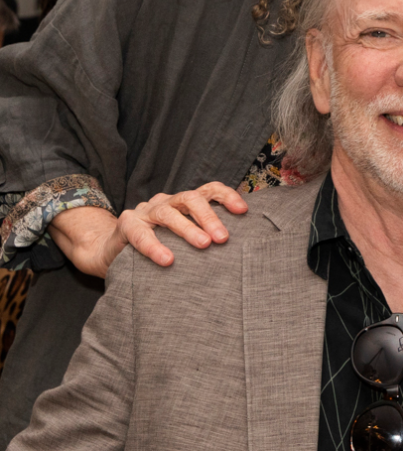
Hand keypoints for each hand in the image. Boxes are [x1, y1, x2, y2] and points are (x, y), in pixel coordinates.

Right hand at [49, 182, 247, 277]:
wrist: (112, 251)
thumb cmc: (158, 247)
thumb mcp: (183, 240)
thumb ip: (204, 238)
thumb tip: (240, 253)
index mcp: (184, 203)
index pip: (209, 190)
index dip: (227, 196)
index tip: (243, 211)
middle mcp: (167, 202)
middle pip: (191, 198)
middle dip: (209, 216)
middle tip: (223, 238)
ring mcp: (146, 212)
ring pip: (168, 213)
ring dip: (188, 228)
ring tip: (203, 245)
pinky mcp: (126, 225)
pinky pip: (141, 234)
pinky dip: (155, 247)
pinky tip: (167, 260)